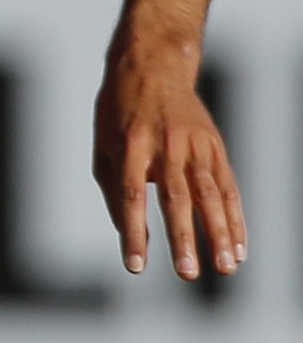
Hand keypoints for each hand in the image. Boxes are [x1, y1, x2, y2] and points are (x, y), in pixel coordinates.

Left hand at [94, 37, 244, 279]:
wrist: (153, 67)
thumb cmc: (119, 114)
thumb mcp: (103, 146)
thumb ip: (113, 189)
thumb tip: (129, 233)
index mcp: (129, 146)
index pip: (131, 197)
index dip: (134, 233)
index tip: (136, 267)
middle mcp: (164, 146)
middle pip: (175, 198)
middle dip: (183, 239)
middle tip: (187, 274)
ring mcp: (194, 145)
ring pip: (209, 194)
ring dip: (219, 234)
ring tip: (225, 268)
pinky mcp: (215, 147)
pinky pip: (227, 187)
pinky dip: (234, 217)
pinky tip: (239, 246)